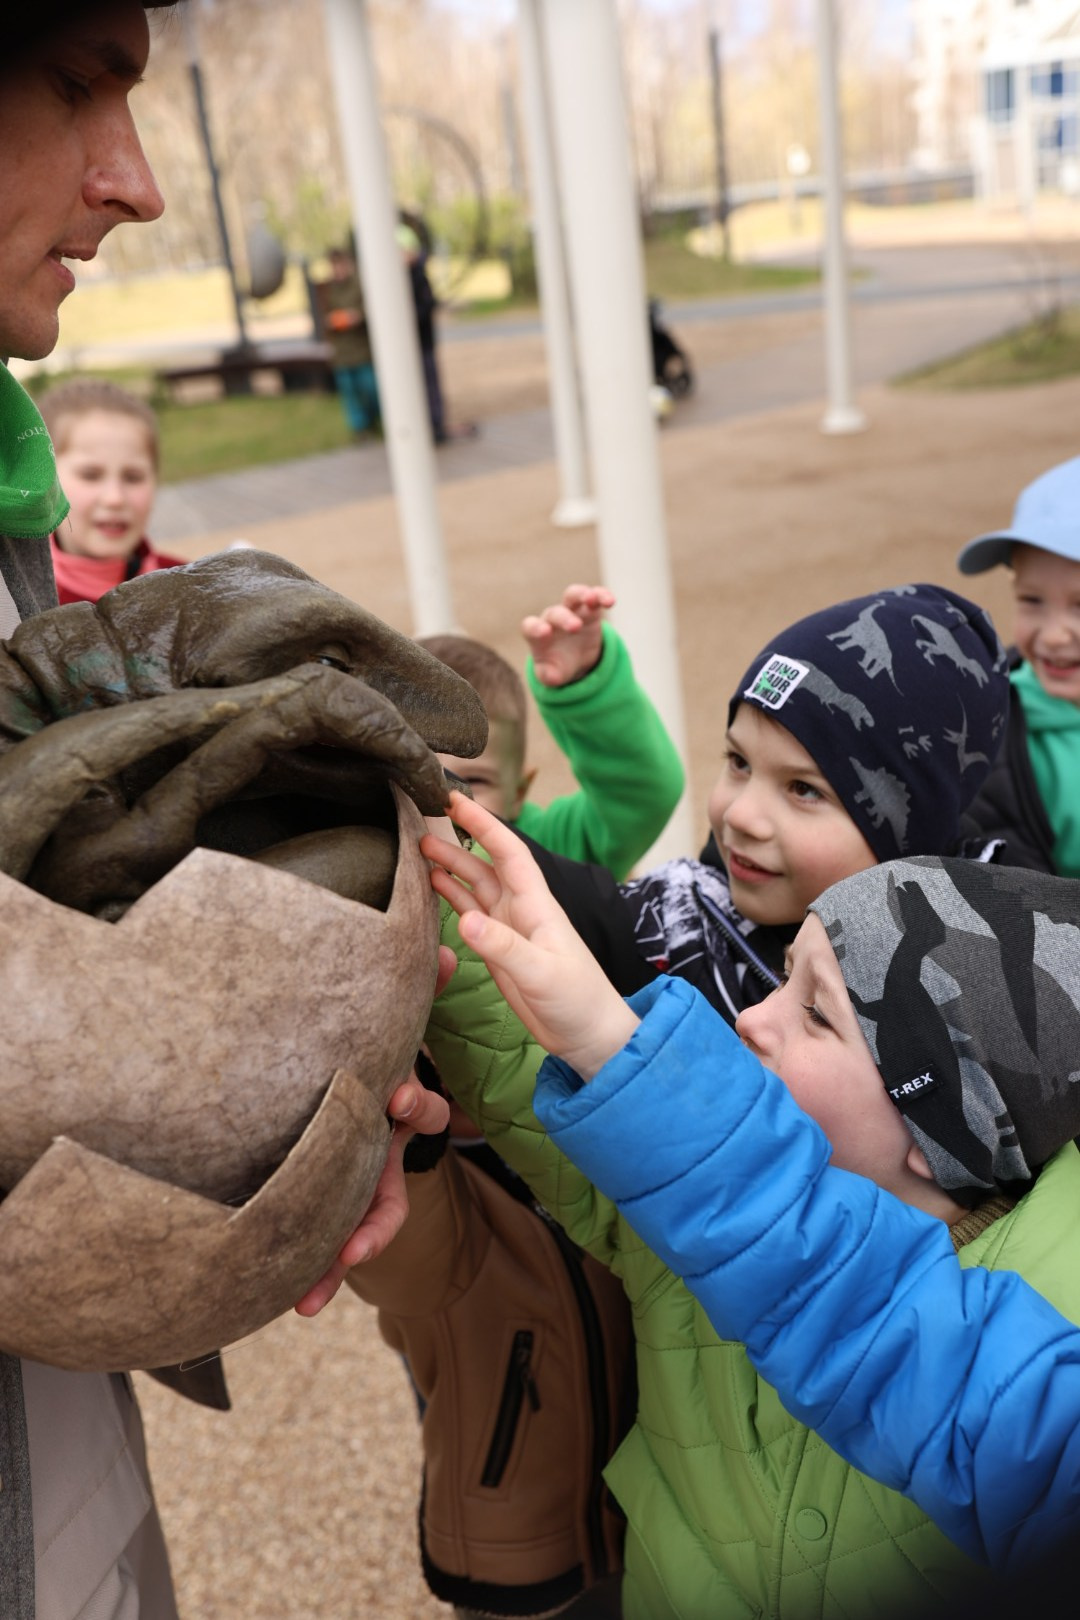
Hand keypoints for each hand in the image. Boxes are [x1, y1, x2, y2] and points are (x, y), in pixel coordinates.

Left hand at [294, 946, 456, 1316]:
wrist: (345, 1063)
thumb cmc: (368, 1042)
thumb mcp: (398, 1020)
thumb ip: (425, 988)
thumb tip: (446, 950)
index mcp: (393, 1108)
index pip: (415, 1115)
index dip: (415, 1107)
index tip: (395, 1096)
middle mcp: (377, 1149)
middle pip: (383, 1191)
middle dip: (369, 1219)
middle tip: (353, 1242)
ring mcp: (351, 1175)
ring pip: (348, 1228)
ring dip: (331, 1264)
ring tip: (307, 1296)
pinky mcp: (324, 1193)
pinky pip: (318, 1236)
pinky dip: (314, 1271)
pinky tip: (295, 1302)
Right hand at [421, 792, 638, 1077]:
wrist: (588, 1035)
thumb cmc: (577, 1000)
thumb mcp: (541, 972)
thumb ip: (503, 947)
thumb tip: (464, 919)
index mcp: (536, 905)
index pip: (507, 852)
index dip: (483, 824)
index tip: (455, 800)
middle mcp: (521, 909)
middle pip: (485, 865)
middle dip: (458, 841)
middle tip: (422, 823)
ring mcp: (509, 929)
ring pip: (475, 888)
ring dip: (450, 868)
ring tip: (418, 851)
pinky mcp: (500, 951)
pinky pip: (471, 915)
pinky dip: (452, 898)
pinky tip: (433, 886)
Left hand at [521, 584, 613, 687]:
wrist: (573, 658)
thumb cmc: (557, 665)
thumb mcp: (551, 675)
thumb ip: (548, 676)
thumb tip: (553, 678)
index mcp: (538, 634)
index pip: (531, 626)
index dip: (535, 627)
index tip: (545, 633)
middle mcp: (552, 619)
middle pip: (555, 612)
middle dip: (564, 618)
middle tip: (575, 627)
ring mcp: (571, 611)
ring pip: (573, 595)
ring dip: (581, 594)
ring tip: (591, 599)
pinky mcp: (590, 609)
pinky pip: (595, 596)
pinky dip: (601, 595)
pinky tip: (610, 602)